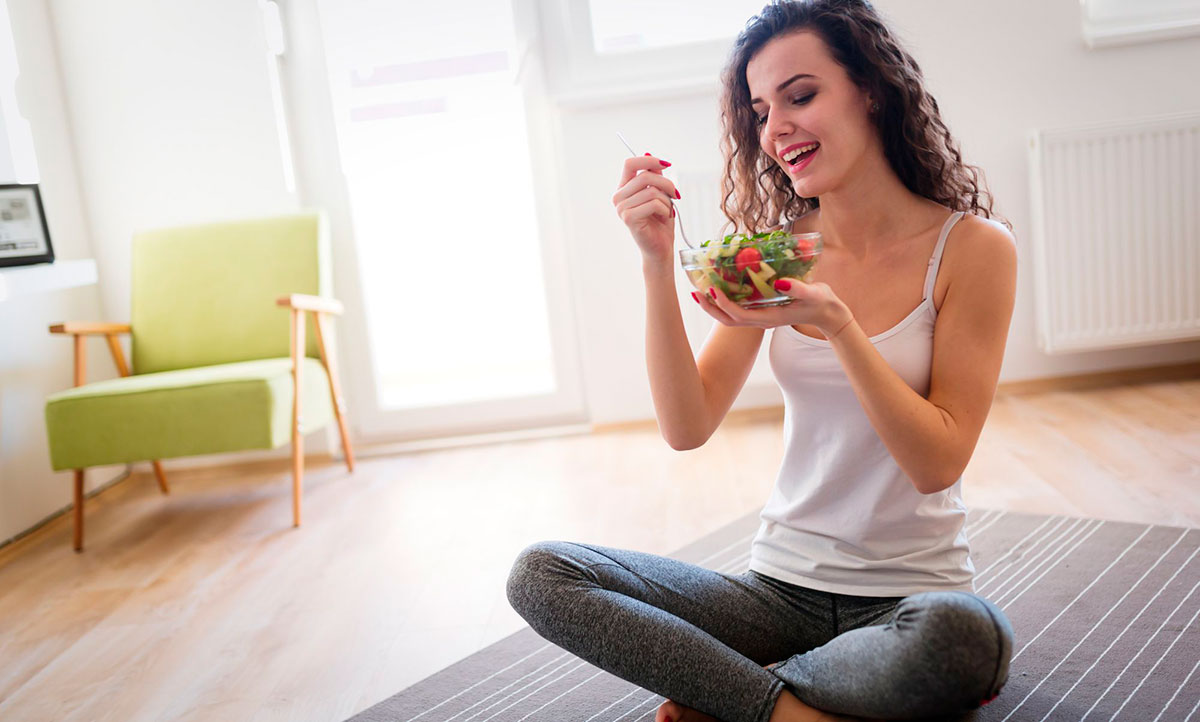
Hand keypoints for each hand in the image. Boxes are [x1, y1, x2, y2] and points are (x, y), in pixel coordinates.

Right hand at [612, 153, 679, 263]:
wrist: (660, 248)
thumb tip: (649, 155)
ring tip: (668, 210)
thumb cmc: (660, 222)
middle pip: (645, 176)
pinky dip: (665, 209)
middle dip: (666, 184)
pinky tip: (664, 217)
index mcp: (624, 188)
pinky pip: (653, 203)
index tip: (666, 164)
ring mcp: (621, 208)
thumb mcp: (660, 194)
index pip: (630, 163)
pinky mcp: (628, 218)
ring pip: (651, 191)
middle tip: (676, 194)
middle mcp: (618, 197)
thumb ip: (654, 176)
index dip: (649, 160)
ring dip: (667, 200)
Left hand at [692, 277, 853, 338]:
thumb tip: (778, 282)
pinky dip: (726, 300)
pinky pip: (739, 308)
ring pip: (731, 316)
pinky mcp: (763, 310)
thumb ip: (798, 288)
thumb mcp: (813, 294)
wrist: (828, 313)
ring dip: (714, 306)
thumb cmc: (821, 303)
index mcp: (769, 318)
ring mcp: (761, 316)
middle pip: (728, 319)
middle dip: (710, 308)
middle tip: (695, 292)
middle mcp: (761, 320)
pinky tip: (720, 287)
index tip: (712, 289)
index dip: (723, 304)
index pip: (739, 315)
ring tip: (700, 291)